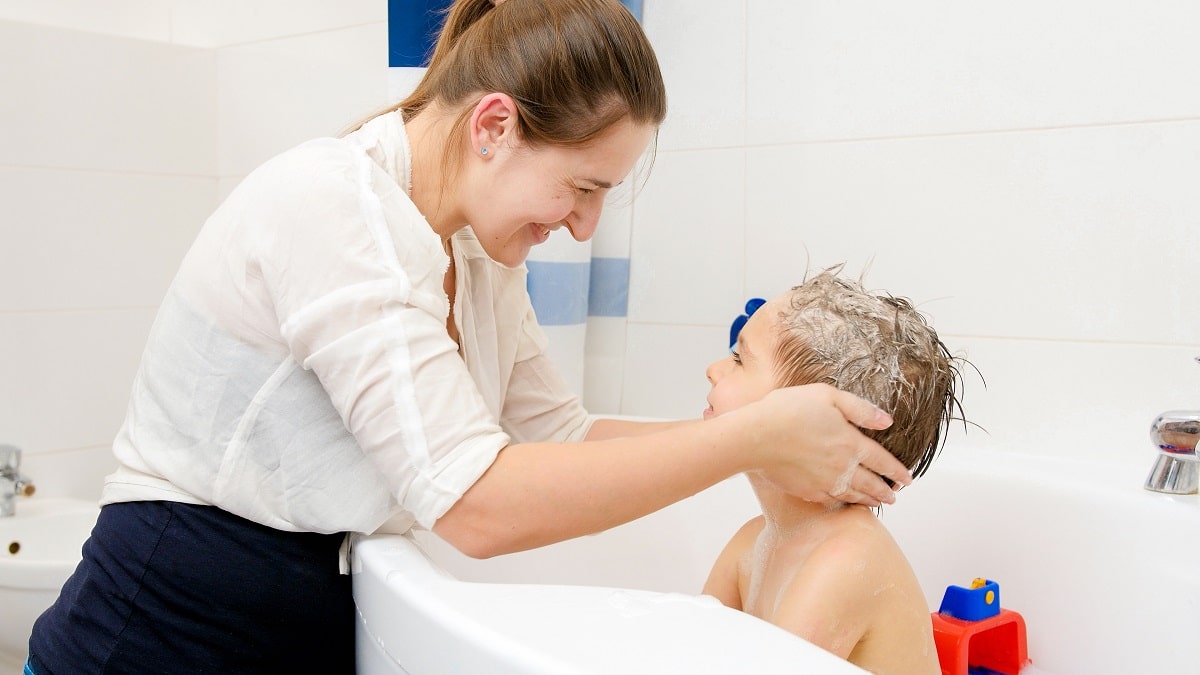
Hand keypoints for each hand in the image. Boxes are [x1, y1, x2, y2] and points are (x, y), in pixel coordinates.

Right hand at [735, 383, 909, 506]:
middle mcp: (842, 467)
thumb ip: (859, 409)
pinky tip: (845, 501)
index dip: (897, 471)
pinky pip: (831, 500)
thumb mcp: (827, 396)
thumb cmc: (787, 409)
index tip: (908, 479)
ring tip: (879, 503)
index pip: (882, 461)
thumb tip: (886, 420)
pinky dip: (844, 502)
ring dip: (870, 500)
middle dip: (886, 490)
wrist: (755, 436)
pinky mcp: (806, 490)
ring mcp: (824, 482)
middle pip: (872, 483)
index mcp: (850, 442)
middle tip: (895, 496)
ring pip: (854, 495)